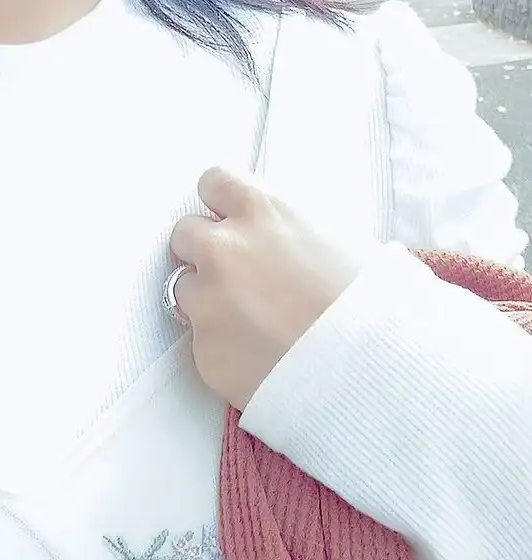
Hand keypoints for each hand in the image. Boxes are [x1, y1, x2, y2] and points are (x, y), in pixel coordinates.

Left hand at [168, 168, 371, 410]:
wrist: (372, 377)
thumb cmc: (373, 306)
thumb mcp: (345, 243)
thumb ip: (296, 229)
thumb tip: (283, 232)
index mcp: (261, 213)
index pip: (213, 182)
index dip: (221, 203)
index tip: (228, 218)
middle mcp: (223, 250)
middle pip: (186, 233)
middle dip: (205, 250)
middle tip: (236, 274)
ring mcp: (207, 301)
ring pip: (186, 287)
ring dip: (209, 299)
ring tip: (255, 321)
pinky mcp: (203, 350)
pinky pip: (201, 339)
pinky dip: (223, 345)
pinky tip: (260, 355)